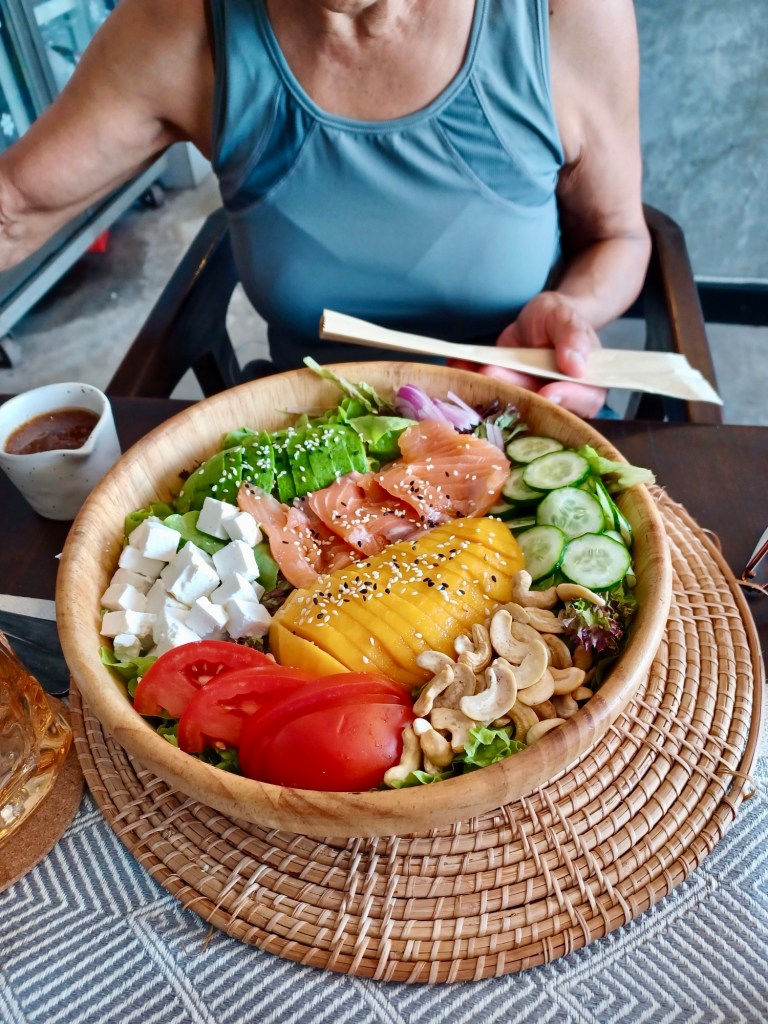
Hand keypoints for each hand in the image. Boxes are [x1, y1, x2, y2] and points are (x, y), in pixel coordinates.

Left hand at [448, 292, 606, 417]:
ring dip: (492, 389)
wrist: (538, 321)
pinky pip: (489, 396)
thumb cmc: (558, 318)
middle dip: (517, 390)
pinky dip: (473, 382)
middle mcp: (559, 402)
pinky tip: (459, 368)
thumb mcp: (564, 316)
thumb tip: (577, 366)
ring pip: (513, 405)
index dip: (567, 399)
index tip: (546, 392)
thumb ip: (572, 336)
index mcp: (587, 386)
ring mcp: (529, 403)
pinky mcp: (505, 399)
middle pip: (543, 406)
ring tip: (475, 371)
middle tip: (493, 372)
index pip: (585, 400)